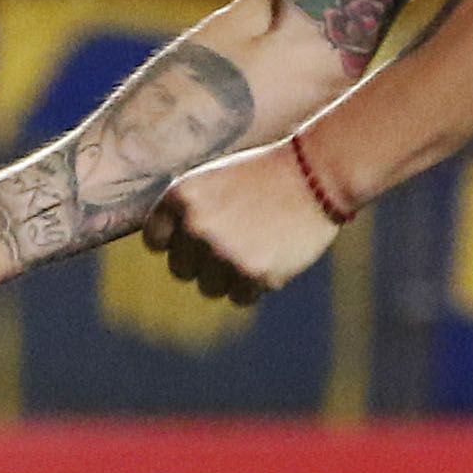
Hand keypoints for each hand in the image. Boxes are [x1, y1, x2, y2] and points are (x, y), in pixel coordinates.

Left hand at [143, 143, 342, 305]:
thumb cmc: (267, 175)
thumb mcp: (215, 179)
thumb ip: (188, 211)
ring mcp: (223, 252)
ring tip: (257, 247)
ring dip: (229, 277)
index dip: (176, 242)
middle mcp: (196, 225)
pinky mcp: (253, 273)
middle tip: (234, 243)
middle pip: (181, 269)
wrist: (316, 175)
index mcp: (182, 197)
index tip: (197, 237)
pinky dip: (255, 284)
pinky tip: (274, 255)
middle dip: (203, 263)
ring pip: (210, 288)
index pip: (155, 240)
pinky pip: (240, 297)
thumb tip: (165, 247)